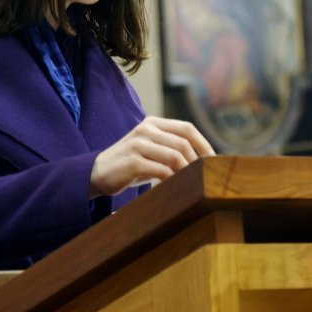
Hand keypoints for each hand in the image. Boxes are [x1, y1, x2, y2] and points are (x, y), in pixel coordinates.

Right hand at [89, 116, 214, 197]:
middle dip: (197, 162)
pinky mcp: (132, 161)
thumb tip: (206, 160)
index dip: (204, 144)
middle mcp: (146, 129)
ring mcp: (138, 144)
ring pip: (175, 156)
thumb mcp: (151, 149)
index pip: (187, 128)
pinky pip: (161, 170)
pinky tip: (174, 188)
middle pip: (183, 143)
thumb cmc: (131, 165)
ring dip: (187, 172)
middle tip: (204, 177)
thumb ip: (171, 147)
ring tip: (191, 184)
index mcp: (153, 123)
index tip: (214, 162)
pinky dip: (172, 180)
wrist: (97, 173)